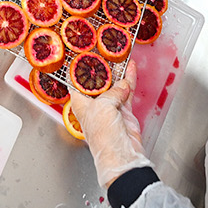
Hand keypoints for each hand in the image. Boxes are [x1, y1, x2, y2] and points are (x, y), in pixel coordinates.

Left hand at [69, 63, 150, 188]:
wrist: (122, 156)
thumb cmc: (104, 137)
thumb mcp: (103, 107)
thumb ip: (112, 93)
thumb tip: (123, 85)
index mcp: (81, 104)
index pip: (76, 84)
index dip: (78, 70)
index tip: (82, 56)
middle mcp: (94, 106)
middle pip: (97, 83)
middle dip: (101, 69)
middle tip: (105, 51)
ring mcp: (110, 108)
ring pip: (114, 85)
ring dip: (117, 71)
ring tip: (120, 55)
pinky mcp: (124, 111)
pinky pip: (126, 91)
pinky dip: (129, 79)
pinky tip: (131, 68)